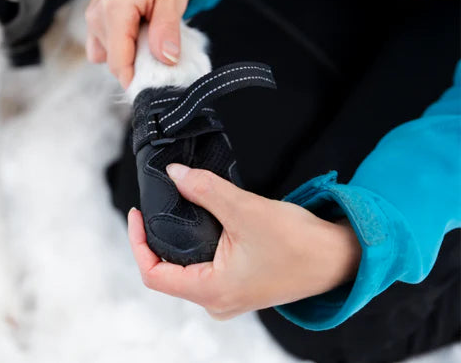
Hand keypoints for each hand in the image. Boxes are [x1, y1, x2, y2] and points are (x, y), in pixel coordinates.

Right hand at [85, 0, 192, 87]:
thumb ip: (166, 30)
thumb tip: (165, 60)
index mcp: (115, 9)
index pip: (118, 62)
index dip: (136, 78)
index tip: (156, 85)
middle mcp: (97, 14)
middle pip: (113, 61)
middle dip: (137, 65)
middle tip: (162, 50)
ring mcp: (93, 15)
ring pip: (107, 55)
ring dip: (129, 55)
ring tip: (150, 37)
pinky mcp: (95, 16)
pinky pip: (102, 45)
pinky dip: (119, 47)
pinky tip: (137, 35)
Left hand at [128, 163, 361, 319]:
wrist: (339, 258)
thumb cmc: (299, 243)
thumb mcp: (247, 211)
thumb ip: (206, 191)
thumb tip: (174, 174)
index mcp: (213, 292)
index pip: (154, 274)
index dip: (137, 242)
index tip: (137, 213)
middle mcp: (216, 302)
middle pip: (167, 272)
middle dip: (155, 239)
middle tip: (154, 206)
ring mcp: (228, 296)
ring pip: (185, 269)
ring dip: (176, 241)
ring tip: (176, 209)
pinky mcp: (239, 286)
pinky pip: (204, 268)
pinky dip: (195, 245)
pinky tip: (200, 222)